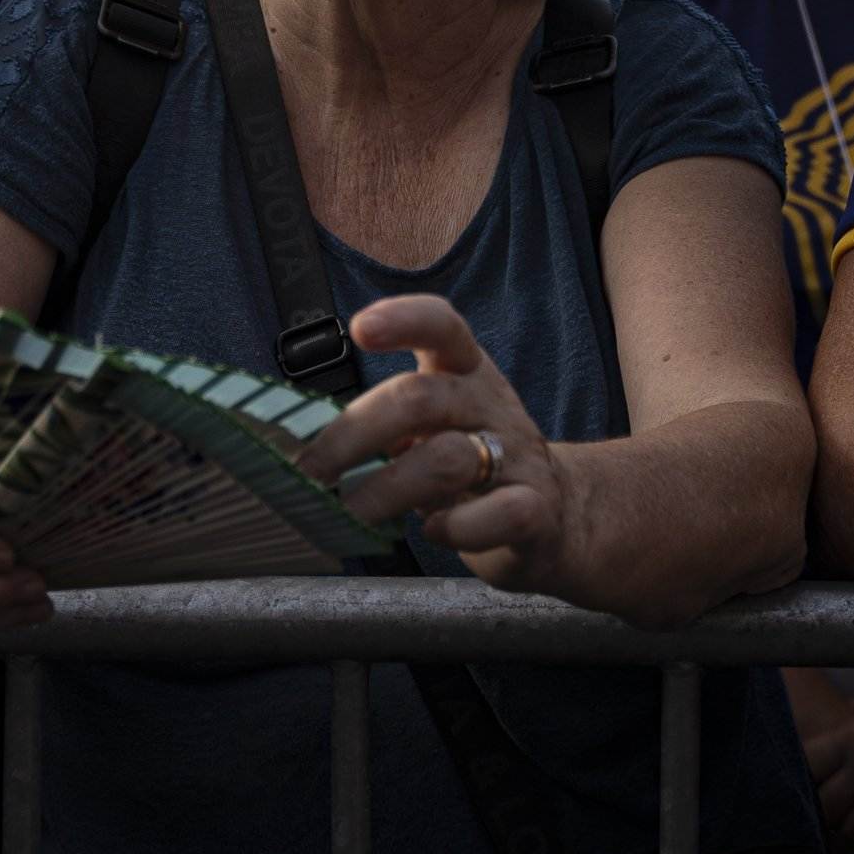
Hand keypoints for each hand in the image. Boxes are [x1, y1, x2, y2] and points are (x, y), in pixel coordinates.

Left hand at [292, 295, 574, 595]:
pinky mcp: (535, 510)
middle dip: (353, 435)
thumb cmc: (471, 466)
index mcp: (463, 371)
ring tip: (348, 514)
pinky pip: (499, 513)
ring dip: (384, 490)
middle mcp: (490, 404)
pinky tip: (433, 533)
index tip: (359, 329)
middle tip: (308, 473)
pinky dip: (456, 528)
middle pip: (421, 399)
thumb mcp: (433, 426)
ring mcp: (517, 456)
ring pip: (447, 457)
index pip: (442, 325)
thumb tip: (294, 447)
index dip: (403, 320)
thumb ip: (382, 423)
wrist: (560, 516)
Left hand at [800, 670, 853, 853]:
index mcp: (853, 735)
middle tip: (813, 829)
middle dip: (817, 821)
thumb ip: (852, 721)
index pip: (807, 766)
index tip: (789, 795)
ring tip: (838, 849)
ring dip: (843, 845)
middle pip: (827, 807)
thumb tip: (830, 740)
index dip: (795, 782)